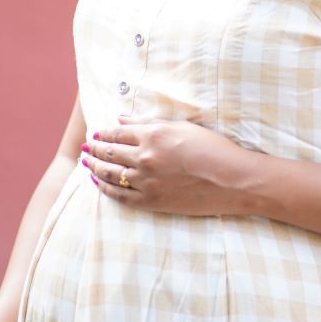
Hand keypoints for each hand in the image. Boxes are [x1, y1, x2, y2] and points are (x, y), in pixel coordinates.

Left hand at [80, 116, 251, 214]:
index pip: (118, 133)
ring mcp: (146, 182)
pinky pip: (120, 196)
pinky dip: (105, 188)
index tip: (97, 133)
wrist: (232, 181)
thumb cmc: (213, 149)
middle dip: (95, 149)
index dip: (104, 133)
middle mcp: (145, 158)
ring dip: (95, 167)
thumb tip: (122, 119)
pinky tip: (98, 183)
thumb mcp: (182, 127)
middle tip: (87, 147)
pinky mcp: (151, 202)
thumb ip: (148, 123)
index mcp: (153, 136)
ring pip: (110, 174)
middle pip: (109, 152)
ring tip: (88, 162)